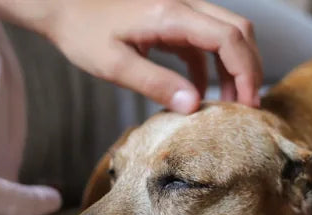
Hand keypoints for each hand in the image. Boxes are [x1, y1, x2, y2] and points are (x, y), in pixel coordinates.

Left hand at [42, 0, 262, 112]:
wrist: (62, 5)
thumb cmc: (81, 32)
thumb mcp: (114, 65)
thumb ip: (155, 84)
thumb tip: (194, 106)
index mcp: (171, 15)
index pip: (228, 38)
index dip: (246, 71)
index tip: (247, 105)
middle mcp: (182, 6)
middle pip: (237, 31)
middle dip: (249, 69)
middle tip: (246, 107)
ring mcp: (179, 12)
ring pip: (225, 34)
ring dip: (233, 68)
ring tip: (228, 105)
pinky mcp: (171, 21)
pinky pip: (203, 42)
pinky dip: (211, 67)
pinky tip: (199, 93)